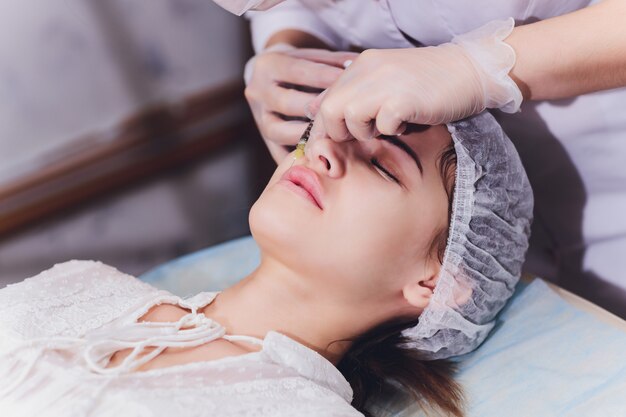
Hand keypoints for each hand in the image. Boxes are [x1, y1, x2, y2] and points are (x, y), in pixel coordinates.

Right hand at [243, 45, 357, 159]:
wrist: (271, 77)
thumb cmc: (299, 65)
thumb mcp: (312, 56)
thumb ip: (333, 61)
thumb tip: (355, 64)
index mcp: (267, 66)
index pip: (298, 71)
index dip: (325, 76)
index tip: (350, 81)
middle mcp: (257, 92)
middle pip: (287, 103)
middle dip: (317, 109)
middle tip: (343, 113)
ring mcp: (258, 118)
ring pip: (279, 131)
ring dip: (308, 135)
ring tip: (335, 136)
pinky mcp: (265, 138)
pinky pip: (279, 153)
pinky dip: (299, 158)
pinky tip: (319, 157)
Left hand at [307, 19, 522, 141]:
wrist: (473, 71)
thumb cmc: (430, 84)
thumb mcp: (385, 83)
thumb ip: (355, 96)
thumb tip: (318, 112)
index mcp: (362, 66)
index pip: (325, 101)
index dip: (323, 129)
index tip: (330, 148)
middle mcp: (369, 69)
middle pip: (330, 110)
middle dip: (339, 133)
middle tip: (362, 139)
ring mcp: (386, 83)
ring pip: (350, 118)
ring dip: (367, 132)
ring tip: (389, 127)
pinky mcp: (404, 99)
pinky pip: (382, 126)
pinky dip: (393, 131)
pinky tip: (408, 124)